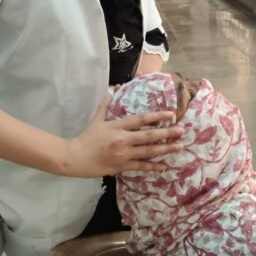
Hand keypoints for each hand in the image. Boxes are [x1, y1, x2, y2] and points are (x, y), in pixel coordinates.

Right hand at [63, 94, 183, 176]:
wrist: (74, 158)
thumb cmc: (86, 137)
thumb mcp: (96, 119)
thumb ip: (106, 104)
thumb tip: (112, 89)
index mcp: (117, 126)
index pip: (141, 119)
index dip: (157, 116)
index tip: (171, 114)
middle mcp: (123, 139)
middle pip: (149, 136)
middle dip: (168, 133)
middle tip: (182, 131)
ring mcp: (123, 154)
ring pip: (148, 151)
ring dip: (166, 149)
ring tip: (179, 146)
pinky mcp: (121, 166)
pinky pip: (141, 167)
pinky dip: (154, 166)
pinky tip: (165, 166)